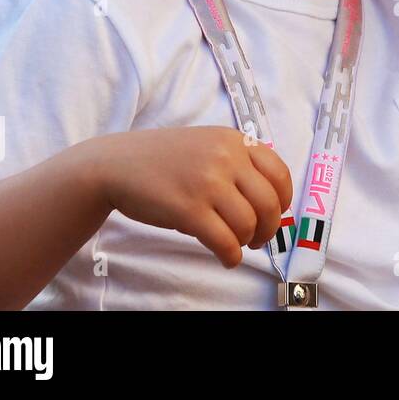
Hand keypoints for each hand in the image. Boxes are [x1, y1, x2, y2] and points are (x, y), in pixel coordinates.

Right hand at [78, 126, 292, 267]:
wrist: (115, 165)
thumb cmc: (163, 159)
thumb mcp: (207, 145)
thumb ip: (237, 162)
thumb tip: (268, 199)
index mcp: (235, 141)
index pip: (279, 174)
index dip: (284, 200)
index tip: (277, 213)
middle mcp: (226, 158)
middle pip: (270, 203)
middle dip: (270, 228)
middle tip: (258, 238)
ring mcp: (207, 183)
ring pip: (248, 224)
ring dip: (247, 242)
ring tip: (237, 246)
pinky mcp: (188, 209)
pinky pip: (224, 241)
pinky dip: (231, 256)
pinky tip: (226, 258)